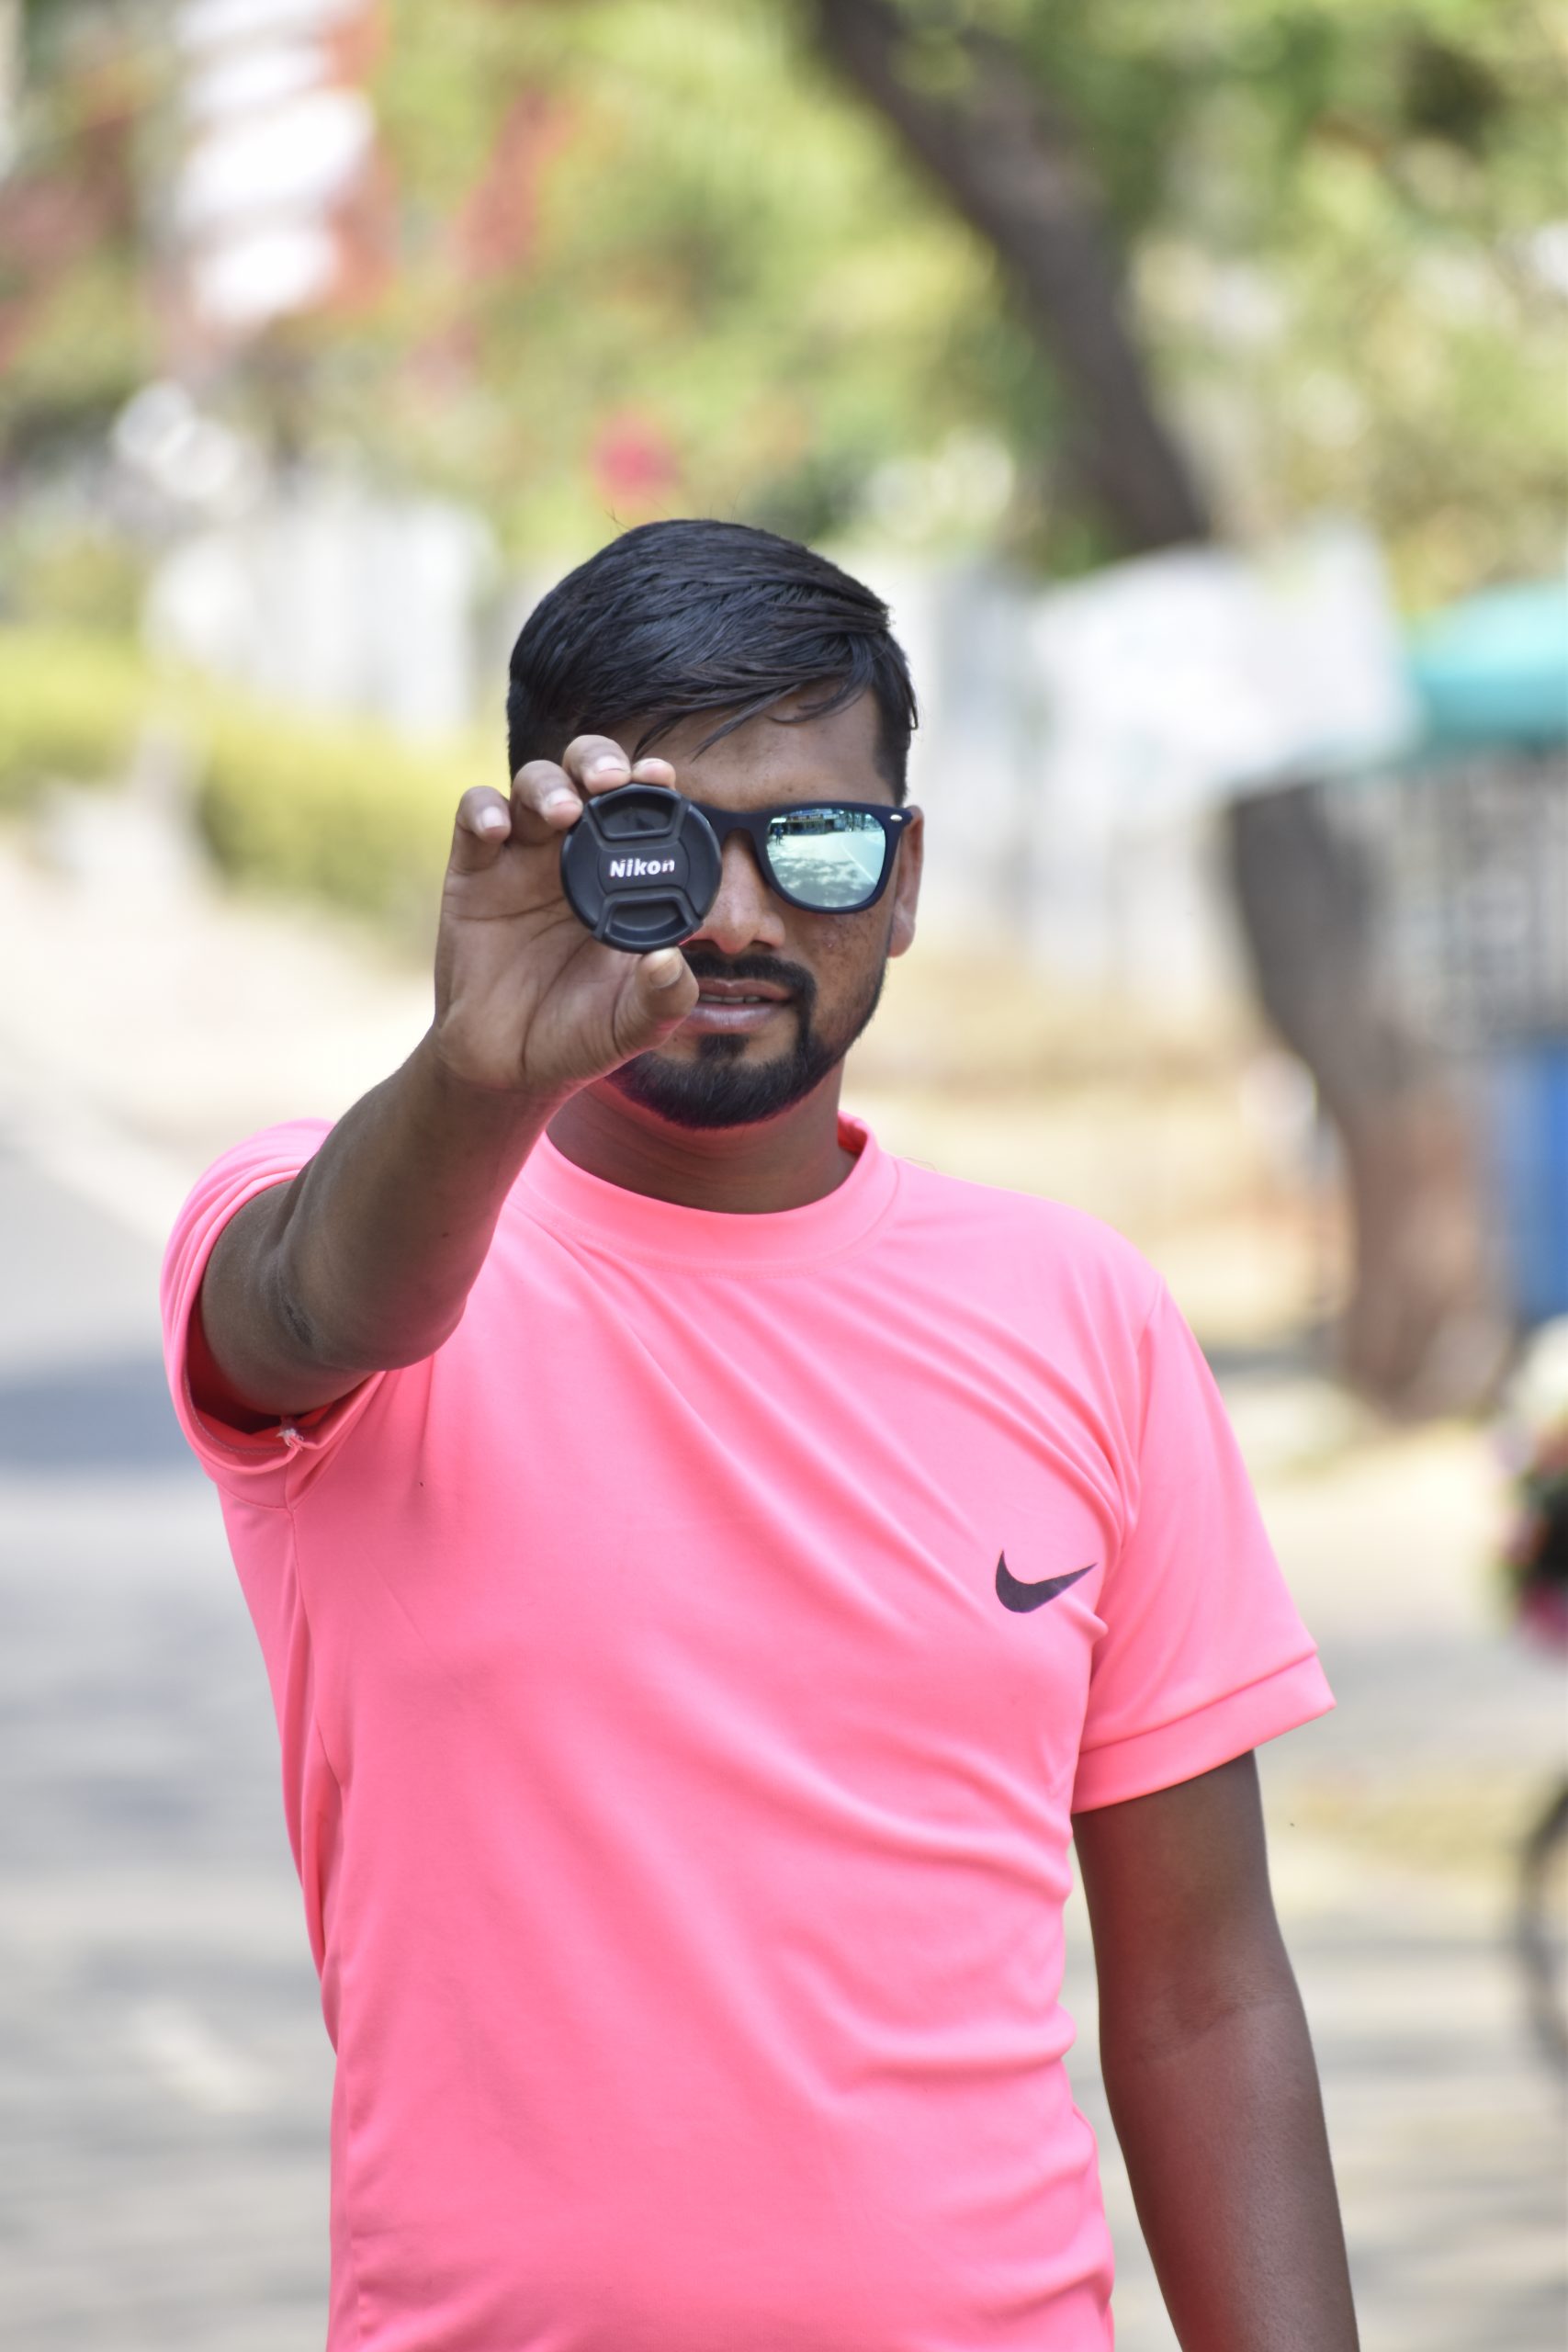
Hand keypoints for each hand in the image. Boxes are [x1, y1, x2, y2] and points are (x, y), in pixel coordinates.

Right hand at [431, 736, 698, 1099]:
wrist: (506, 1068)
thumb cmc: (578, 1036)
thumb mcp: (633, 1025)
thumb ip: (664, 997)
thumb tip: (671, 961)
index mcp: (623, 880)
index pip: (641, 812)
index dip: (653, 787)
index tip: (665, 779)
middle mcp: (574, 857)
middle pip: (586, 777)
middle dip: (600, 762)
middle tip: (614, 781)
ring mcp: (522, 860)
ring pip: (533, 787)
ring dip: (550, 785)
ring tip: (566, 812)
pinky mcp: (473, 873)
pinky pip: (473, 819)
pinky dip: (482, 810)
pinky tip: (497, 829)